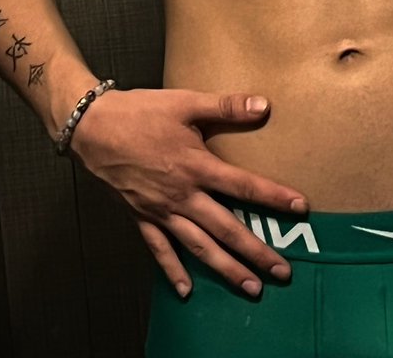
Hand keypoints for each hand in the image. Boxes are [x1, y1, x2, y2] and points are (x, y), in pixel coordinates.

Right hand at [69, 88, 307, 298]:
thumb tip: (264, 105)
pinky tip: (186, 290)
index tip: (300, 208)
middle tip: (283, 272)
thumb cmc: (139, 111)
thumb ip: (226, 106)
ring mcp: (161, 211)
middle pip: (226, 228)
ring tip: (250, 288)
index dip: (273, 197)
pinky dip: (173, 270)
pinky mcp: (141, 217)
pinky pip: (159, 250)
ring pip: (199, 247)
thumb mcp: (185, 102)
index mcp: (196, 166)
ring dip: (226, 269)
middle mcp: (182, 195)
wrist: (92, 127)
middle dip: (256, 252)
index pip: (243, 185)